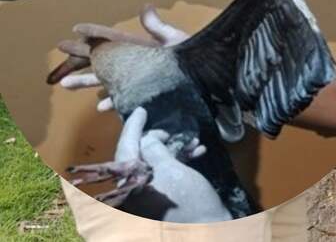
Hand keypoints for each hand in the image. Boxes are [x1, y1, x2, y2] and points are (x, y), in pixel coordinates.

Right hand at [55, 7, 189, 110]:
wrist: (212, 84)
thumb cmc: (196, 60)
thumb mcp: (177, 41)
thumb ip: (158, 27)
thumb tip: (144, 6)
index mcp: (143, 48)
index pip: (114, 38)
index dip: (95, 33)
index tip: (76, 28)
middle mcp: (137, 65)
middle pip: (104, 60)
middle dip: (82, 57)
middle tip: (60, 51)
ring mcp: (140, 82)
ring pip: (108, 81)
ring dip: (87, 81)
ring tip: (65, 84)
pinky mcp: (146, 98)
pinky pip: (124, 101)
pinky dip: (112, 102)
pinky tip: (99, 105)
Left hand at [74, 107, 230, 222]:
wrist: (208, 228)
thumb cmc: (189, 200)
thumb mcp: (172, 170)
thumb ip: (155, 150)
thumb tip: (147, 138)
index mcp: (129, 185)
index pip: (125, 149)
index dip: (134, 128)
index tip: (141, 110)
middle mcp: (132, 191)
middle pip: (137, 156)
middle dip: (154, 139)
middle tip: (168, 130)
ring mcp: (146, 196)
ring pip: (153, 164)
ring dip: (172, 149)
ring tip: (191, 141)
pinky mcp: (161, 198)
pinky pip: (164, 174)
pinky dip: (178, 162)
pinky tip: (197, 152)